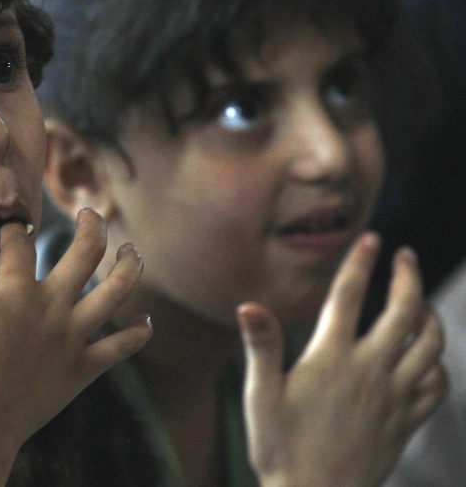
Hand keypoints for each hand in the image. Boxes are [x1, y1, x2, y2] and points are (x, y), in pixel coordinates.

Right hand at [0, 208, 151, 486]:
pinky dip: (138, 333)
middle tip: (92, 215)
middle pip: (85, 252)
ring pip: (115, 292)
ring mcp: (72, 336)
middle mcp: (50, 306)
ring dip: (129, 266)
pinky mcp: (84, 367)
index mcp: (14, 289)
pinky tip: (146, 321)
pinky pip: (121, 347)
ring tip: (132, 252)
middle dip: (92, 227)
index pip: (21, 243)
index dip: (15, 230)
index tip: (14, 229)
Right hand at [238, 233, 447, 486]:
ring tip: (420, 301)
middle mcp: (370, 371)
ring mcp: (394, 397)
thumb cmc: (281, 448)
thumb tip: (250, 306)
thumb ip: (261, 347)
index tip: (370, 238)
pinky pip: (437, 385)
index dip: (361, 262)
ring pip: (430, 344)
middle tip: (405, 256)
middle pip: (404, 311)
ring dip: (430, 314)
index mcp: (331, 359)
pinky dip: (437, 364)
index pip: (349, 297)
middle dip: (408, 277)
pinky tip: (427, 358)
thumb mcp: (260, 396)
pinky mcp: (406, 422)